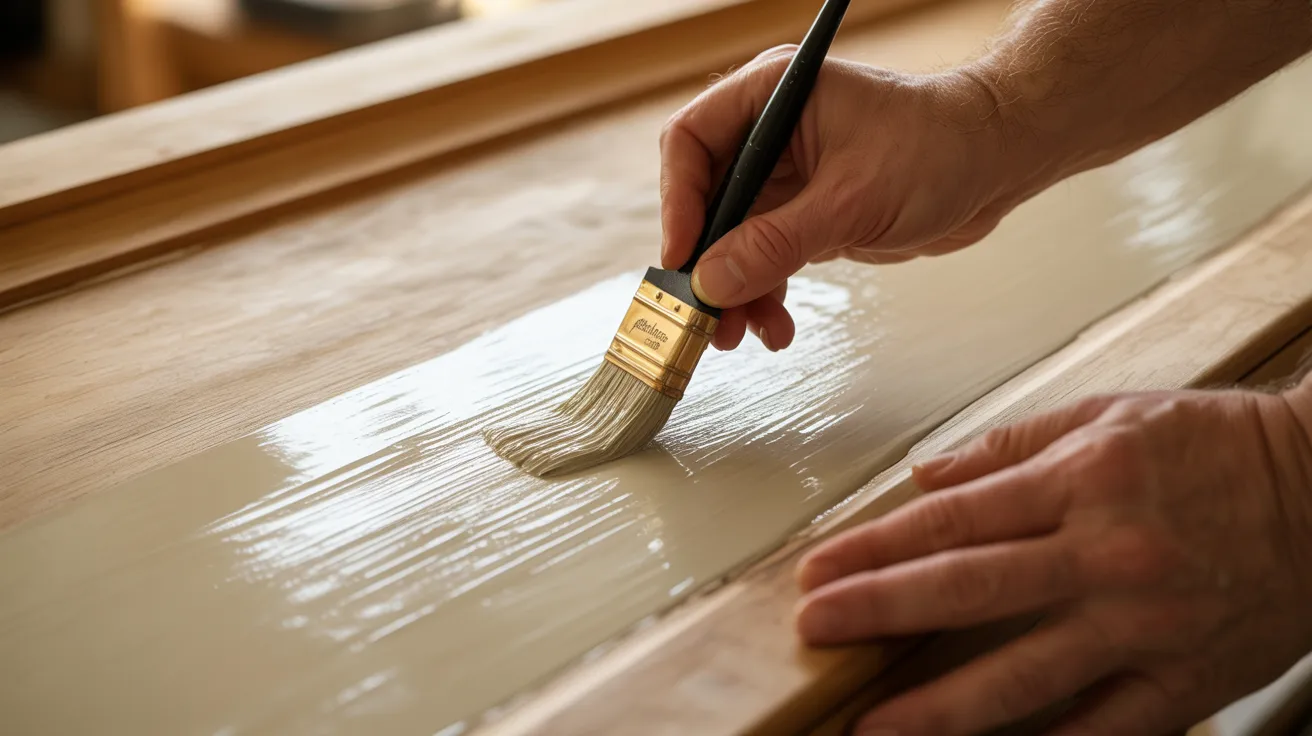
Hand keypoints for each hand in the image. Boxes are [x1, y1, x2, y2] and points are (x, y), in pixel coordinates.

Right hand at [658, 48, 1019, 351]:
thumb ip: (777, 243)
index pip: (691, 142)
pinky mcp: (805, 214)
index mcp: (773, 97)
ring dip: (732, 290)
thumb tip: (712, 282)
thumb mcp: (852, 200)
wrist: (997, 163)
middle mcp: (771, 133)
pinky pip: (763, 258)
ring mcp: (786, 176)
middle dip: (704, 262)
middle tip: (704, 313)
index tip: (682, 258)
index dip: (678, 201)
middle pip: (705, 200)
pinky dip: (763, 293)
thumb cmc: (940, 147)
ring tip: (739, 334)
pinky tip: (774, 326)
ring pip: (731, 239)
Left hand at [794, 387, 1311, 734]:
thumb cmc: (1214, 445)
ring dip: (938, 705)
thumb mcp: (1110, 414)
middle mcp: (1108, 553)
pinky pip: (1105, 727)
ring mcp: (1147, 624)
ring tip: (871, 726)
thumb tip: (925, 476)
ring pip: (1024, 673)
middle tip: (814, 630)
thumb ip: (1008, 446)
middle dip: (880, 612)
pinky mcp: (1187, 679)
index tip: (818, 569)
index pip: (951, 519)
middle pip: (969, 589)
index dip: (875, 547)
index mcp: (1083, 480)